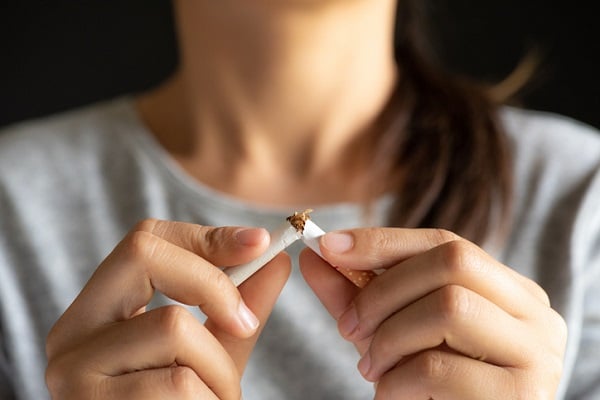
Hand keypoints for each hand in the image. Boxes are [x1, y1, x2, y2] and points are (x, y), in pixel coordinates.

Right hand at [46, 219, 290, 399]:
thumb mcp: (212, 354)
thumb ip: (239, 308)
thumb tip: (276, 260)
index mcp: (98, 310)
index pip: (145, 241)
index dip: (207, 236)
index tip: (260, 244)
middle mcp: (72, 333)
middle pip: (144, 255)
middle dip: (213, 285)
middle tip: (245, 324)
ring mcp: (74, 370)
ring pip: (174, 326)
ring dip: (219, 370)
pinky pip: (179, 382)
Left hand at [300, 228, 566, 398]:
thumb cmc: (430, 388)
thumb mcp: (392, 331)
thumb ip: (358, 295)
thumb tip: (313, 255)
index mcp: (510, 290)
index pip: (446, 242)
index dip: (383, 241)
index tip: (328, 245)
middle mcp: (534, 314)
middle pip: (453, 262)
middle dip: (384, 290)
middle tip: (349, 327)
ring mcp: (537, 353)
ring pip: (450, 307)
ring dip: (390, 338)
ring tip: (372, 368)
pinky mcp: (523, 395)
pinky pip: (441, 367)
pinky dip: (398, 380)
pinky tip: (391, 395)